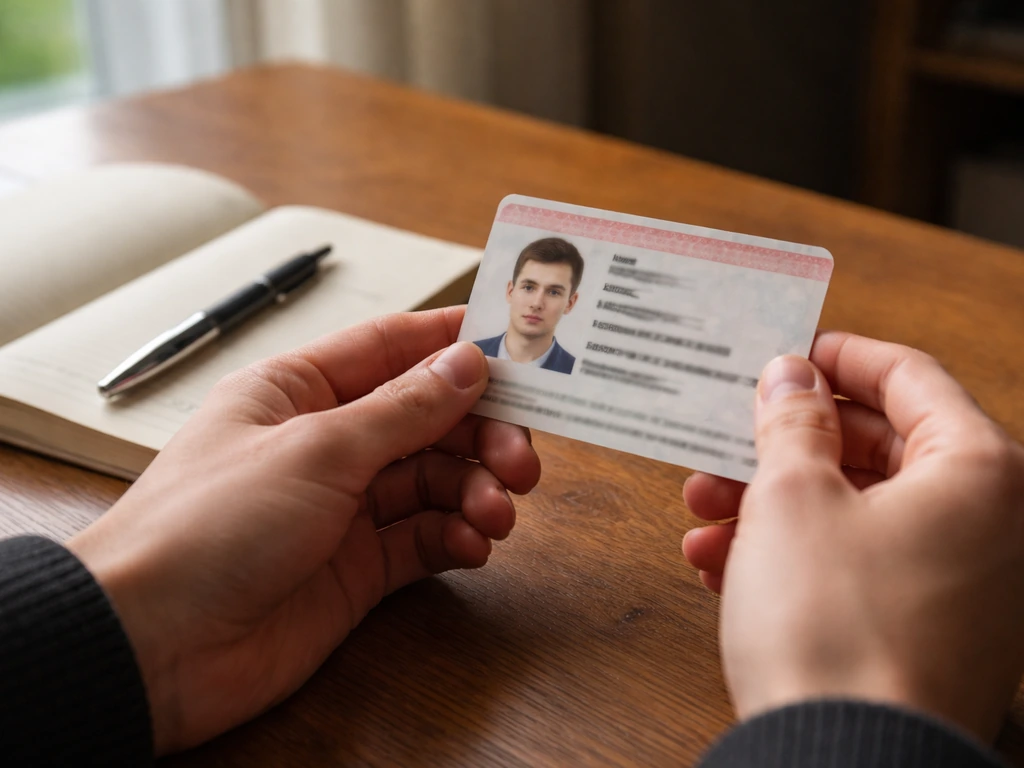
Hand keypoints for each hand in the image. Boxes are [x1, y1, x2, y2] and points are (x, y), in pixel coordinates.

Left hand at [67, 307, 540, 753]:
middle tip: (521, 458)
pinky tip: (472, 544)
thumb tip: (466, 364)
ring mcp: (342, 508)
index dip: (454, 344)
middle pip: (425, 420)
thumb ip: (402, 409)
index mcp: (299, 391)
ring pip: (432, 481)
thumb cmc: (207, 526)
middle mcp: (325, 443)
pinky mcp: (356, 569)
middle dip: (480, 433)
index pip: (391, 348)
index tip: (518, 349)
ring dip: (474, 490)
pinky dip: (455, 537)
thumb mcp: (316, 449)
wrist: (156, 646)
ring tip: (498, 512)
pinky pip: (422, 540)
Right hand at [682, 331, 1023, 741]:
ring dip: (773, 506)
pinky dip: (795, 557)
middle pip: (876, 449)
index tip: (786, 354)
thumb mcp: (793, 497)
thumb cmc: (833, 627)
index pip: (909, 377)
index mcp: (977, 472)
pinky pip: (860, 567)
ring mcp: (963, 584)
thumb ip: (792, 421)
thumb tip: (792, 376)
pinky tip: (724, 566)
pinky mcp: (929, 631)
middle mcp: (988, 524)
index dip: (839, 357)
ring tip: (704, 514)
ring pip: (857, 512)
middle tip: (723, 441)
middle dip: (784, 446)